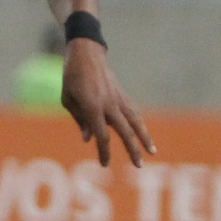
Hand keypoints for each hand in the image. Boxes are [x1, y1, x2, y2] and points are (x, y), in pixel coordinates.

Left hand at [61, 38, 155, 166]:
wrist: (87, 53)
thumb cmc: (72, 76)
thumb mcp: (68, 99)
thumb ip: (80, 119)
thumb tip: (89, 138)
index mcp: (93, 106)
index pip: (102, 135)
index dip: (104, 151)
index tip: (104, 164)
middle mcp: (109, 104)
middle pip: (125, 131)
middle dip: (133, 150)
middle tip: (139, 166)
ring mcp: (118, 99)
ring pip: (136, 122)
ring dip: (145, 137)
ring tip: (153, 151)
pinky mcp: (122, 95)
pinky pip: (134, 113)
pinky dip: (141, 125)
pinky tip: (144, 135)